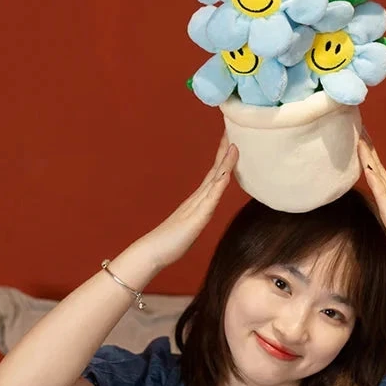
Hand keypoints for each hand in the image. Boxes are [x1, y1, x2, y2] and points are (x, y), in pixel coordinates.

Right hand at [143, 133, 237, 270]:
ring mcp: (196, 207)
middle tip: (232, 132)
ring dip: (224, 164)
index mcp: (197, 201)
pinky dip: (218, 186)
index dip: (223, 159)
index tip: (230, 142)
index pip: (213, 176)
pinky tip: (225, 175)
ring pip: (214, 181)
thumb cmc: (171, 242)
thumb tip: (205, 212)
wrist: (152, 252)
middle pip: (214, 172)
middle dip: (224, 153)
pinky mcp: (196, 218)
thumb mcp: (191, 226)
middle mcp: (197, 199)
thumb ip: (198, 217)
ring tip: (233, 146)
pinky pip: (210, 200)